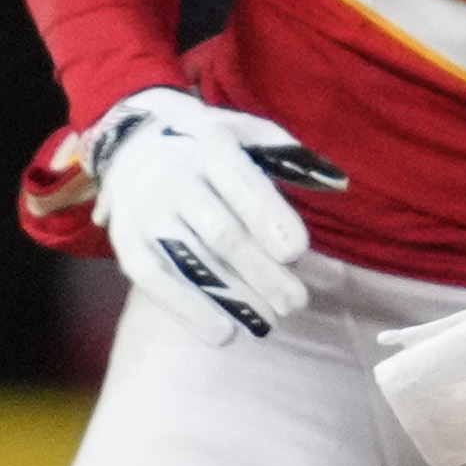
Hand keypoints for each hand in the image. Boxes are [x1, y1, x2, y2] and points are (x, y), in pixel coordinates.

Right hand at [88, 88, 340, 342]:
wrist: (133, 140)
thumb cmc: (210, 143)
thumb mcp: (250, 132)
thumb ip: (292, 158)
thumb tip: (339, 183)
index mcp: (211, 149)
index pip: (241, 186)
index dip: (268, 219)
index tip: (296, 253)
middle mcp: (173, 180)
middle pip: (220, 232)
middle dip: (260, 271)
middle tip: (296, 302)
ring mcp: (145, 211)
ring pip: (188, 260)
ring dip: (229, 296)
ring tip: (268, 323)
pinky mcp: (126, 238)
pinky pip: (152, 278)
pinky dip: (186, 307)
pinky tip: (222, 332)